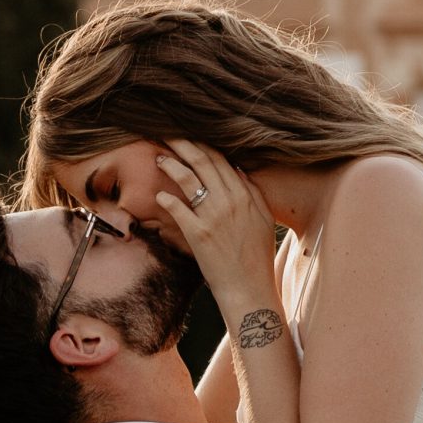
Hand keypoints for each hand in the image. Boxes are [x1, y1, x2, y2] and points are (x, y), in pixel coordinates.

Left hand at [151, 139, 279, 294]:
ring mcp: (213, 216)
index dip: (202, 144)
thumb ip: (253, 193)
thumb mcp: (264, 220)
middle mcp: (230, 201)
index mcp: (246, 195)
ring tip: (159, 157)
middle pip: (203, 161)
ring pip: (188, 178)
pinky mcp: (198, 234)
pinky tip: (159, 196)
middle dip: (183, 143)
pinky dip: (166, 199)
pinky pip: (178, 208)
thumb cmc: (257, 258)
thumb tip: (238, 169)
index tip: (189, 136)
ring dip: (171, 163)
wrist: (249, 289)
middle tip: (167, 133)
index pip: (221, 159)